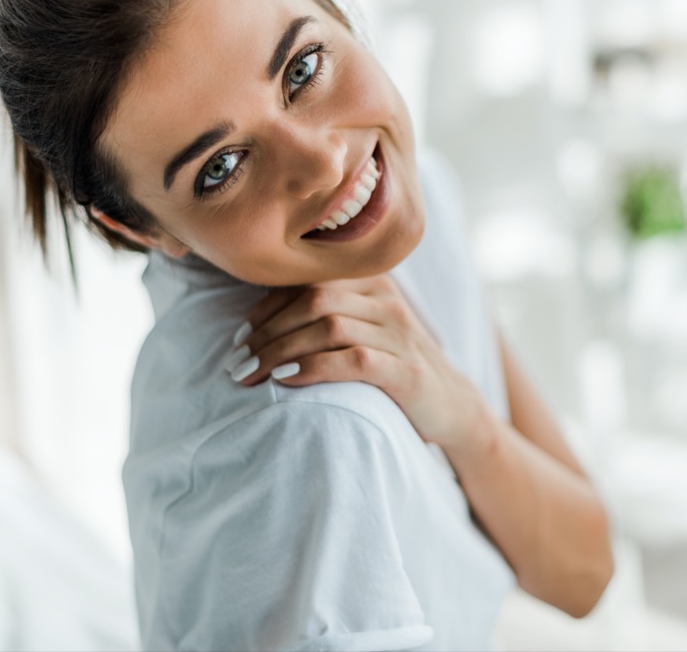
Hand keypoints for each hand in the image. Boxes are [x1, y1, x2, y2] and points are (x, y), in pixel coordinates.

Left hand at [224, 276, 487, 452]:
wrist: (450, 403)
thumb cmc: (392, 366)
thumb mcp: (364, 330)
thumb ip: (326, 315)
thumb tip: (257, 324)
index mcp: (373, 282)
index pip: (308, 282)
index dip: (266, 308)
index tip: (239, 337)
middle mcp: (386, 301)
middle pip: (314, 300)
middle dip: (267, 332)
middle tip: (236, 362)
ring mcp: (398, 334)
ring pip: (329, 326)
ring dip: (280, 350)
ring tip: (252, 374)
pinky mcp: (405, 370)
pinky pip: (353, 359)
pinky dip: (313, 367)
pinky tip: (287, 381)